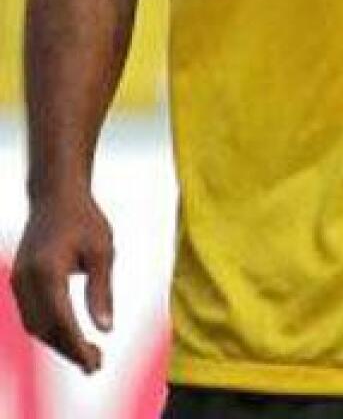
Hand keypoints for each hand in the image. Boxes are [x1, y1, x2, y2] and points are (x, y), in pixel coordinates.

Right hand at [11, 190, 113, 373]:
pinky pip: (32, 315)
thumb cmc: (85, 220)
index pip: (61, 320)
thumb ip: (102, 290)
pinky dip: (50, 330)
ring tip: (89, 355)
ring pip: (36, 326)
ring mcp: (18, 280)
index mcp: (48, 270)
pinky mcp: (18, 281)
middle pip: (46, 329)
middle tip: (97, 364)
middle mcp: (26, 279)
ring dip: (59, 343)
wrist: (56, 197)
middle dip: (70, 350)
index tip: (96, 362)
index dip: (77, 346)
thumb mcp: (102, 251)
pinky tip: (71, 336)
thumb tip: (106, 329)